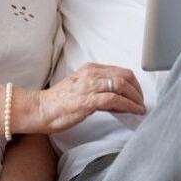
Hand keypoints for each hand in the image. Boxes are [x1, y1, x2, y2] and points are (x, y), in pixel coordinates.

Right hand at [27, 64, 144, 133]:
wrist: (39, 109)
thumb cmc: (58, 102)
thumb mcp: (80, 87)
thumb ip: (97, 88)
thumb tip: (116, 98)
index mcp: (90, 69)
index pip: (119, 71)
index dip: (133, 83)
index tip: (137, 95)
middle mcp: (91, 74)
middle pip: (125, 75)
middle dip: (138, 89)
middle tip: (141, 102)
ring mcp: (89, 86)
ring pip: (122, 85)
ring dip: (136, 98)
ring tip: (140, 108)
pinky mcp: (88, 100)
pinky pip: (115, 99)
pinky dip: (128, 105)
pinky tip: (133, 111)